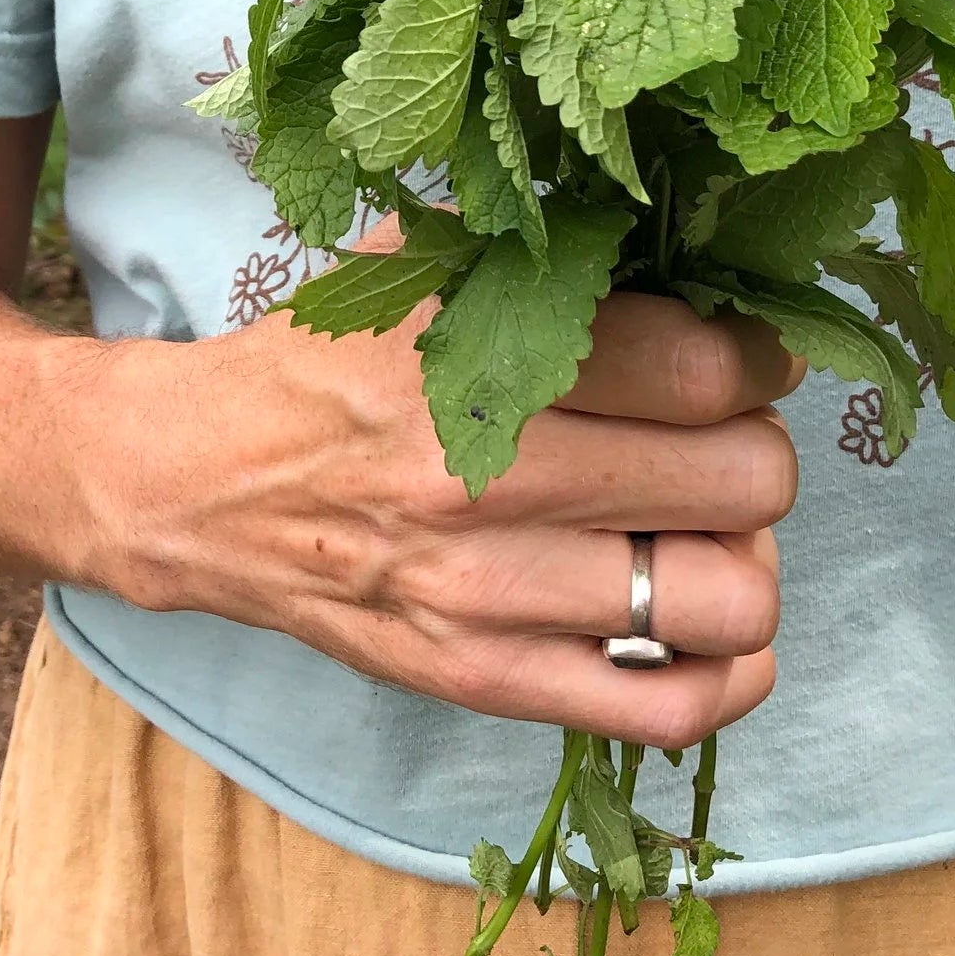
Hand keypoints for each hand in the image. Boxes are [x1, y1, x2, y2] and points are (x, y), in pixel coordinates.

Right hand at [86, 265, 802, 750]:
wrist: (198, 481)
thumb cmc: (324, 361)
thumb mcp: (416, 262)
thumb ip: (545, 247)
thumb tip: (697, 252)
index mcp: (473, 357)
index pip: (707, 368)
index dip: (756, 358)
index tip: (743, 358)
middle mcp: (485, 478)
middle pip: (743, 479)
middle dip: (752, 448)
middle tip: (714, 437)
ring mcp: (487, 594)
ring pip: (730, 597)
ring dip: (741, 555)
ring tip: (695, 525)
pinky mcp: (482, 680)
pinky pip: (670, 709)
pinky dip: (728, 670)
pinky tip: (705, 620)